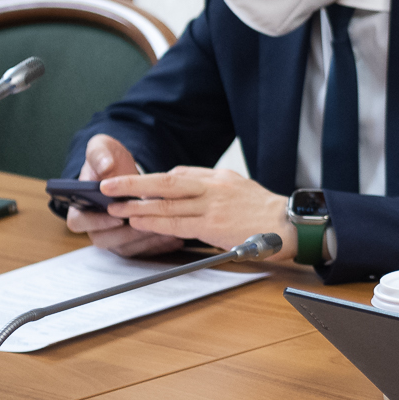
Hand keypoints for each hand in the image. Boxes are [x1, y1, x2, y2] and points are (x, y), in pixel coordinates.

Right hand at [65, 135, 184, 257]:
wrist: (126, 169)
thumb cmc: (109, 161)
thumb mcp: (102, 149)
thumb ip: (99, 154)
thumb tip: (105, 166)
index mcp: (81, 205)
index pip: (79, 221)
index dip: (96, 222)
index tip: (116, 216)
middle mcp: (95, 225)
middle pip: (104, 240)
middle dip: (126, 234)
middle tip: (146, 225)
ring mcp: (113, 235)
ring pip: (125, 247)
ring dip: (145, 241)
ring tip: (165, 231)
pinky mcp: (131, 241)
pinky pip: (142, 251)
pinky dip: (158, 245)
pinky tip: (175, 237)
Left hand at [101, 164, 295, 262]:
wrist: (290, 224)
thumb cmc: (267, 211)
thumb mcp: (240, 188)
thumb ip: (214, 187)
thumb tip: (188, 188)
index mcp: (220, 177)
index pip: (181, 173)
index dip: (154, 181)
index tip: (137, 185)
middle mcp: (213, 187)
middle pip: (166, 181)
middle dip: (134, 183)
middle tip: (108, 185)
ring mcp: (211, 205)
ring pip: (166, 203)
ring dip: (137, 205)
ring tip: (115, 207)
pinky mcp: (212, 225)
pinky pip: (176, 223)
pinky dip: (154, 222)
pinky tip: (138, 222)